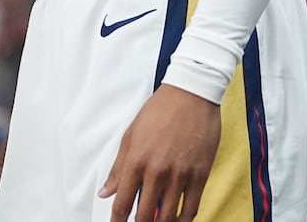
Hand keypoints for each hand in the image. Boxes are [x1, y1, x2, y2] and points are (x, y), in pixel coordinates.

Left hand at [100, 85, 220, 220]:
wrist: (189, 97)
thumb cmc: (158, 112)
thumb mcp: (131, 135)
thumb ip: (118, 167)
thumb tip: (106, 193)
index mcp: (136, 160)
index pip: (123, 202)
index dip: (117, 220)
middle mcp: (156, 171)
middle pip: (145, 214)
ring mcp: (180, 176)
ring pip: (168, 216)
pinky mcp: (200, 176)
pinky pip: (191, 209)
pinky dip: (184, 220)